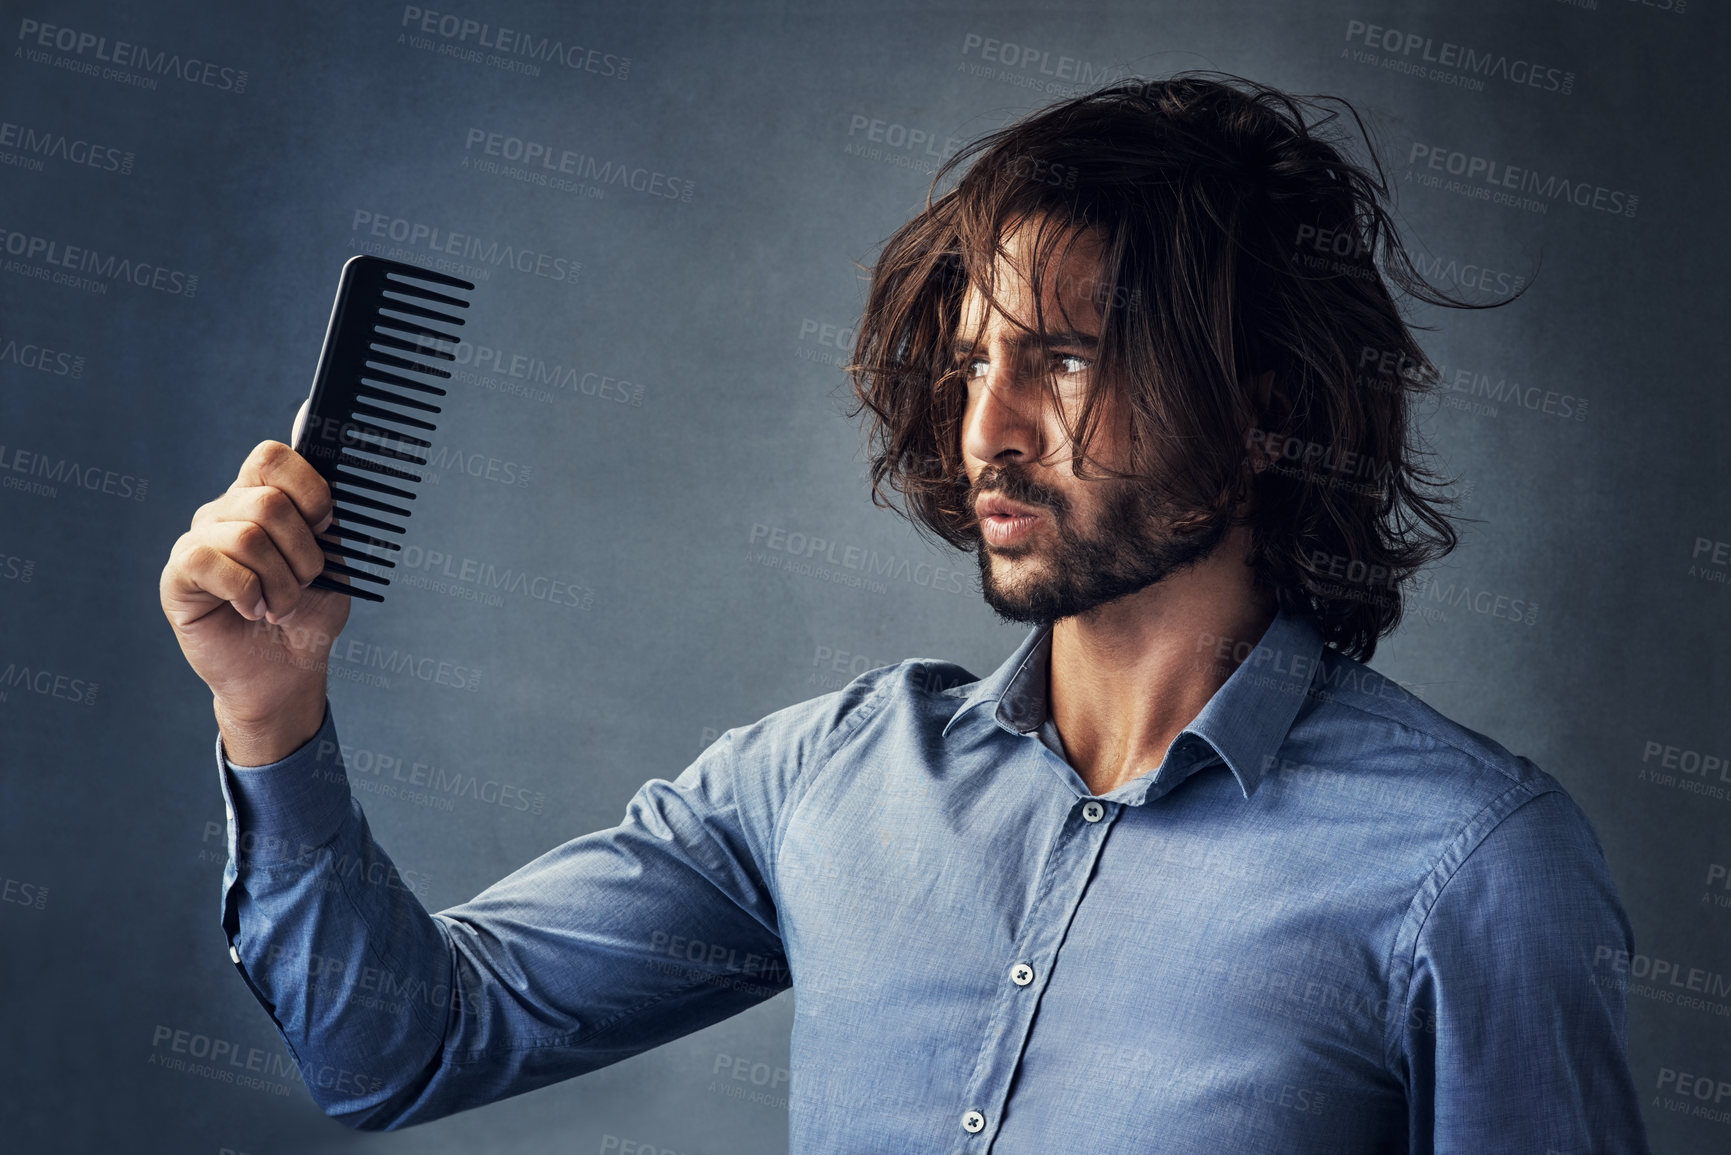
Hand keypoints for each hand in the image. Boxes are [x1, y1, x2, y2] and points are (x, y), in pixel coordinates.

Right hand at [160, 439, 348, 762]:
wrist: (289, 671)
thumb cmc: (309, 615)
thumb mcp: (333, 560)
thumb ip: (326, 517)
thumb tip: (321, 448)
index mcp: (263, 498)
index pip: (273, 457)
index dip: (309, 490)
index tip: (325, 529)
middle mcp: (225, 511)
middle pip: (269, 502)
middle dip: (303, 554)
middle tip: (304, 584)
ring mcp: (198, 541)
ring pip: (247, 535)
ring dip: (281, 582)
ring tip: (280, 605)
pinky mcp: (178, 576)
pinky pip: (210, 562)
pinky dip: (247, 592)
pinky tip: (252, 609)